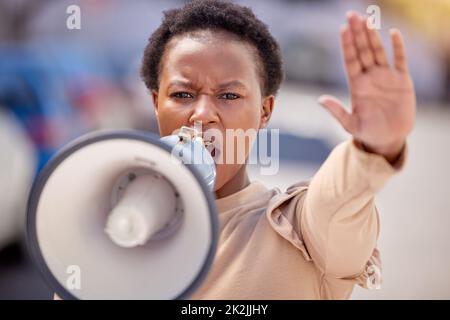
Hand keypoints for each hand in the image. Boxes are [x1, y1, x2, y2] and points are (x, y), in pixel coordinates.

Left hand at [319, 11, 415, 160]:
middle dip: (358, 34)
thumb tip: (319, 99)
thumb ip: (336, 111)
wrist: (388, 139)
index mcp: (357, 85)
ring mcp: (386, 77)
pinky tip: (393, 34)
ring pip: (379, 52)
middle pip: (363, 51)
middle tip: (352, 15)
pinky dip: (398, 48)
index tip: (342, 30)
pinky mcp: (402, 81)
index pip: (350, 60)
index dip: (347, 45)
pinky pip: (400, 60)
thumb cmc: (367, 132)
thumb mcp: (350, 123)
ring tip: (368, 20)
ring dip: (373, 36)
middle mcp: (370, 77)